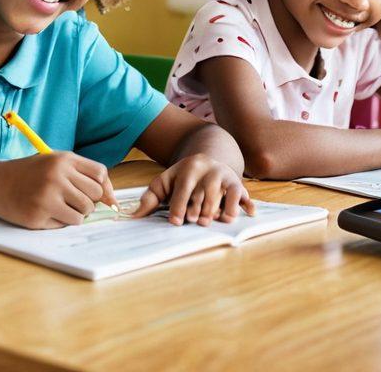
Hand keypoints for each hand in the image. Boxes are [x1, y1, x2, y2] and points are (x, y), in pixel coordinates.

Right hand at [0, 152, 116, 228]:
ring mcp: (48, 196)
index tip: (100, 196)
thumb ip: (80, 174)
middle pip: (95, 195)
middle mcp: (58, 175)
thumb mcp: (54, 163)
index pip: (100, 174)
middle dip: (89, 202)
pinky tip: (49, 213)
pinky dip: (63, 221)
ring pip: (84, 212)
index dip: (104, 187)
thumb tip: (110, 198)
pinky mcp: (39, 214)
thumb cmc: (29, 174)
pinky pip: (68, 223)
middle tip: (73, 201)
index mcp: (64, 159)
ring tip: (61, 207)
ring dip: (77, 213)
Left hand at [132, 153, 254, 225]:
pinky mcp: (237, 184)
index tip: (175, 221)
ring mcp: (224, 177)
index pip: (184, 189)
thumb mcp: (165, 183)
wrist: (208, 159)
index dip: (179, 206)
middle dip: (199, 210)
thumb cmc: (182, 178)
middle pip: (204, 195)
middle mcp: (209, 171)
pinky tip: (248, 213)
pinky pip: (243, 195)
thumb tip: (132, 217)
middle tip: (195, 221)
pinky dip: (246, 205)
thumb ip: (149, 199)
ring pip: (223, 197)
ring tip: (213, 220)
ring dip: (219, 211)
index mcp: (189, 168)